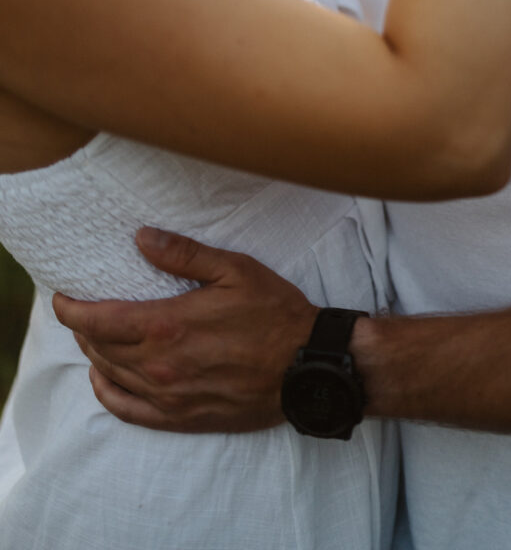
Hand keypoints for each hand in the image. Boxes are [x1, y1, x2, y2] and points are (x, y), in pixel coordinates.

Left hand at [52, 227, 317, 432]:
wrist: (305, 366)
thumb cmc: (273, 313)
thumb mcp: (234, 270)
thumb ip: (183, 254)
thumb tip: (141, 237)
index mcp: (167, 325)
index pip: (98, 320)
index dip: (71, 309)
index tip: (61, 297)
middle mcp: (159, 365)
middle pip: (99, 347)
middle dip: (83, 327)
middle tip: (81, 308)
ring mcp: (168, 396)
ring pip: (110, 376)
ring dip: (95, 354)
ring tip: (93, 335)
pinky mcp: (181, 417)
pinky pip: (128, 410)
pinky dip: (107, 394)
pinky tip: (104, 380)